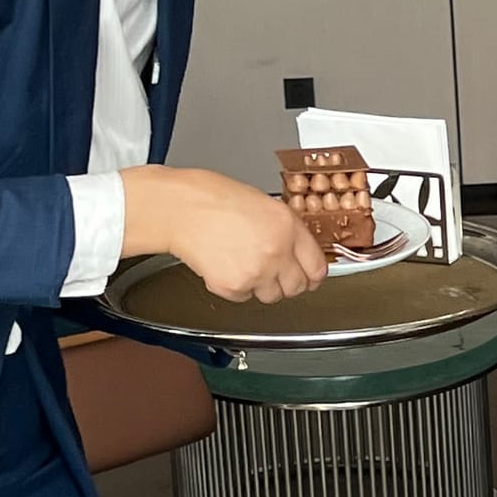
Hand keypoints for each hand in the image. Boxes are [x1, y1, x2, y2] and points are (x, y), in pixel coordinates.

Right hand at [120, 167, 327, 304]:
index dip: (313, 274)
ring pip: (272, 296)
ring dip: (262, 286)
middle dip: (288, 282)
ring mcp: (256, 272)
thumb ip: (287, 231)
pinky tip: (226, 264)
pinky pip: (244, 297)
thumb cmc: (213, 198)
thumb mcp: (265, 205)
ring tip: (244, 263)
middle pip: (297, 287)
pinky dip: (236, 287)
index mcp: (288, 227)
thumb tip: (300, 252)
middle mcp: (277, 252)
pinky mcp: (234, 286)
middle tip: (272, 271)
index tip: (309, 277)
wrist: (179, 208)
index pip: (317, 267)